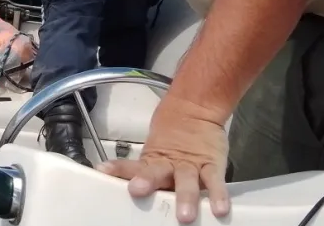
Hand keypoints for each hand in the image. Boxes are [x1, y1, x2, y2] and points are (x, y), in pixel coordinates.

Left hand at [96, 96, 229, 223]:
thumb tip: (117, 182)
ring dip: (185, 197)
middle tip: (137, 190)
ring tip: (185, 215)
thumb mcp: (155, 153)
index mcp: (152, 163)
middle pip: (156, 173)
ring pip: (187, 181)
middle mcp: (169, 166)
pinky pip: (215, 182)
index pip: (132, 166)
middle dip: (147, 182)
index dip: (118, 169)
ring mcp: (191, 166)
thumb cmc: (173, 138)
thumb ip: (144, 170)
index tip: (103, 170)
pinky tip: (220, 209)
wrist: (195, 108)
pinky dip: (218, 195)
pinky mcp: (212, 166)